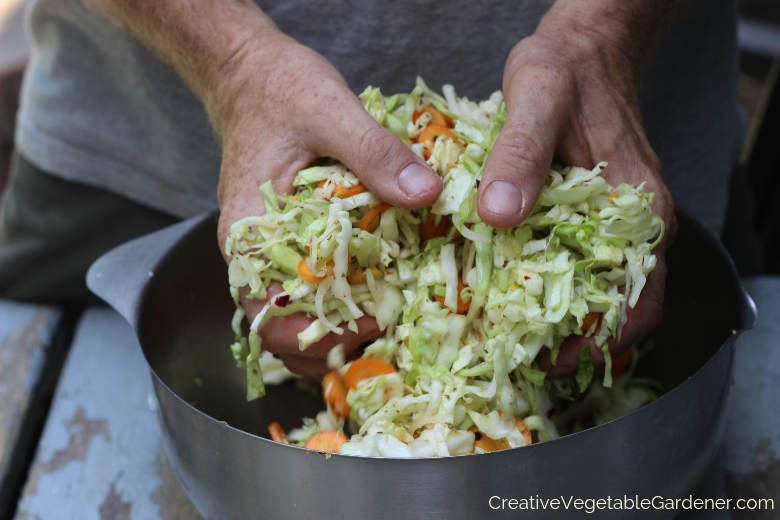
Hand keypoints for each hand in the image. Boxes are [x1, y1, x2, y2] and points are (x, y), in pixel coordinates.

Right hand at [215, 32, 442, 377]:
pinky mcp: (289, 236)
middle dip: (334, 341)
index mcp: (249, 234)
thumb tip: (425, 194)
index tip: (371, 322)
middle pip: (283, 327)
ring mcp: (269, 247)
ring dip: (338, 326)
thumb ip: (375, 153)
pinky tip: (378, 290)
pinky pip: (311, 280)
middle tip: (388, 329)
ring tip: (387, 321)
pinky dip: (341, 296)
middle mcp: (253, 252)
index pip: (269, 315)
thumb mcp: (330, 112)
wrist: (249, 72)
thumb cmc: (277, 90)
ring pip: (297, 310)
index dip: (317, 335)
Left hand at [476, 19, 676, 373]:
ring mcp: (617, 218)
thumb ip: (519, 153)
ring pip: (599, 288)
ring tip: (510, 328)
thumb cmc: (567, 69)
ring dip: (562, 315)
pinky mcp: (596, 211)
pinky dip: (554, 283)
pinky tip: (513, 284)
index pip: (633, 302)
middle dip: (572, 337)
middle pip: (617, 306)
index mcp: (635, 207)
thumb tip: (499, 217)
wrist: (586, 48)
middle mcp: (635, 222)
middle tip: (517, 351)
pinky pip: (582, 261)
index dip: (596, 342)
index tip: (546, 358)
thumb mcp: (536, 98)